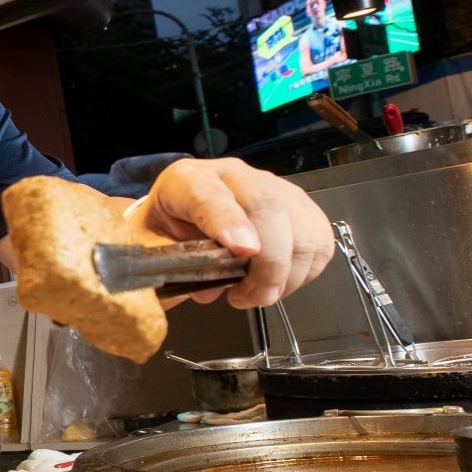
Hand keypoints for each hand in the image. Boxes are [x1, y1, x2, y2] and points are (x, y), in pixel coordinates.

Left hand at [136, 157, 334, 309]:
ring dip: (288, 273)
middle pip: (268, 207)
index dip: (229, 223)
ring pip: (301, 226)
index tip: (242, 252)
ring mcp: (270, 185)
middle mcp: (232, 175)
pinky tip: (280, 282)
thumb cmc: (164, 235)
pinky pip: (319, 238)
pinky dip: (306, 269)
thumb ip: (174, 267)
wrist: (176, 222)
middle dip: (268, 262)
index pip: (210, 195)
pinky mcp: (297, 204)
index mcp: (187, 181)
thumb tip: (209, 290)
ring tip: (258, 294)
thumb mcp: (151, 250)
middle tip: (252, 296)